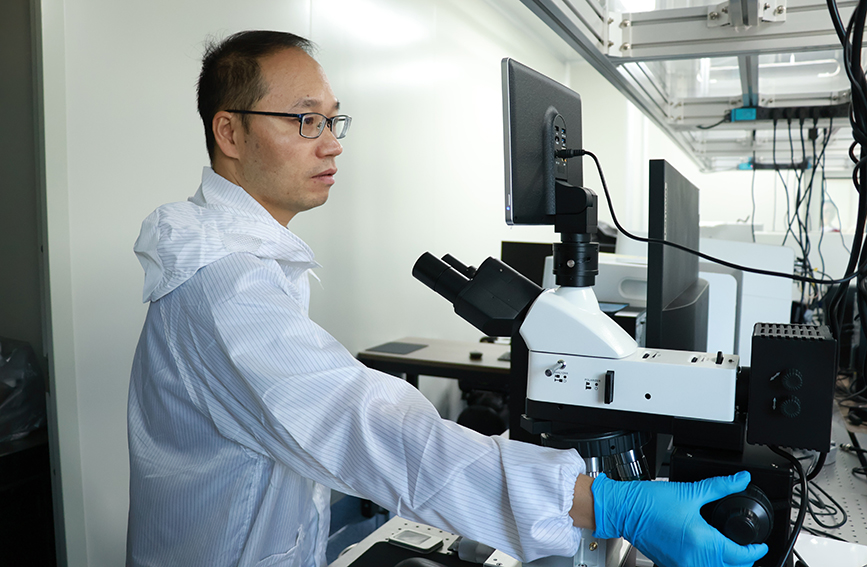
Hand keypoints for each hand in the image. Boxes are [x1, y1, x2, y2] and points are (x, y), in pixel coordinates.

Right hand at [591, 471, 767, 566]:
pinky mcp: (673, 566)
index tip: (759, 544)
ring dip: (727, 564)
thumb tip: (740, 479)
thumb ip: (720, 486)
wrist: (625, 510)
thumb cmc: (650, 502)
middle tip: (748, 547)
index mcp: (702, 541)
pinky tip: (707, 552)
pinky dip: (708, 565)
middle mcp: (694, 558)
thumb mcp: (690, 491)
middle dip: (744, 559)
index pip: (741, 555)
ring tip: (730, 551)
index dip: (755, 550)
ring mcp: (683, 565)